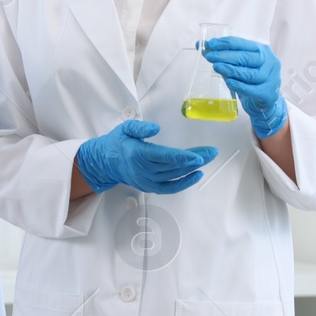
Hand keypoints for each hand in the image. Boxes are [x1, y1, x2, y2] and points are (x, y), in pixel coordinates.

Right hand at [75, 120, 217, 194]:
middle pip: (173, 166)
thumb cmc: (117, 143)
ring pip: (174, 175)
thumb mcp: (125, 128)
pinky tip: (196, 175)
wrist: (104, 162)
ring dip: (193, 168)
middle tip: (211, 152)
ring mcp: (146, 180)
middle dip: (195, 159)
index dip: (182, 157)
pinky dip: (184, 183)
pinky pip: (169, 188)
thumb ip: (140, 128)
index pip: (163, 156)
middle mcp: (142, 170)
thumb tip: (156, 128)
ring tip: (208, 158)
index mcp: (137, 154)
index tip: (198, 156)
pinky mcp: (149, 187)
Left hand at [202, 36, 287, 138]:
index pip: (243, 43)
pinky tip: (229, 82)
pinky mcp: (268, 94)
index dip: (226, 43)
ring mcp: (271, 78)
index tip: (211, 44)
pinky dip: (239, 85)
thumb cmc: (249, 80)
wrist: (262, 102)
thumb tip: (203, 46)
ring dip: (231, 70)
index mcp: (262, 50)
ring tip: (216, 67)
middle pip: (246, 57)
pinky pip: (252, 89)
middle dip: (225, 56)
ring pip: (249, 73)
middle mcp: (270, 62)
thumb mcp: (237, 65)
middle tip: (210, 56)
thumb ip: (222, 56)